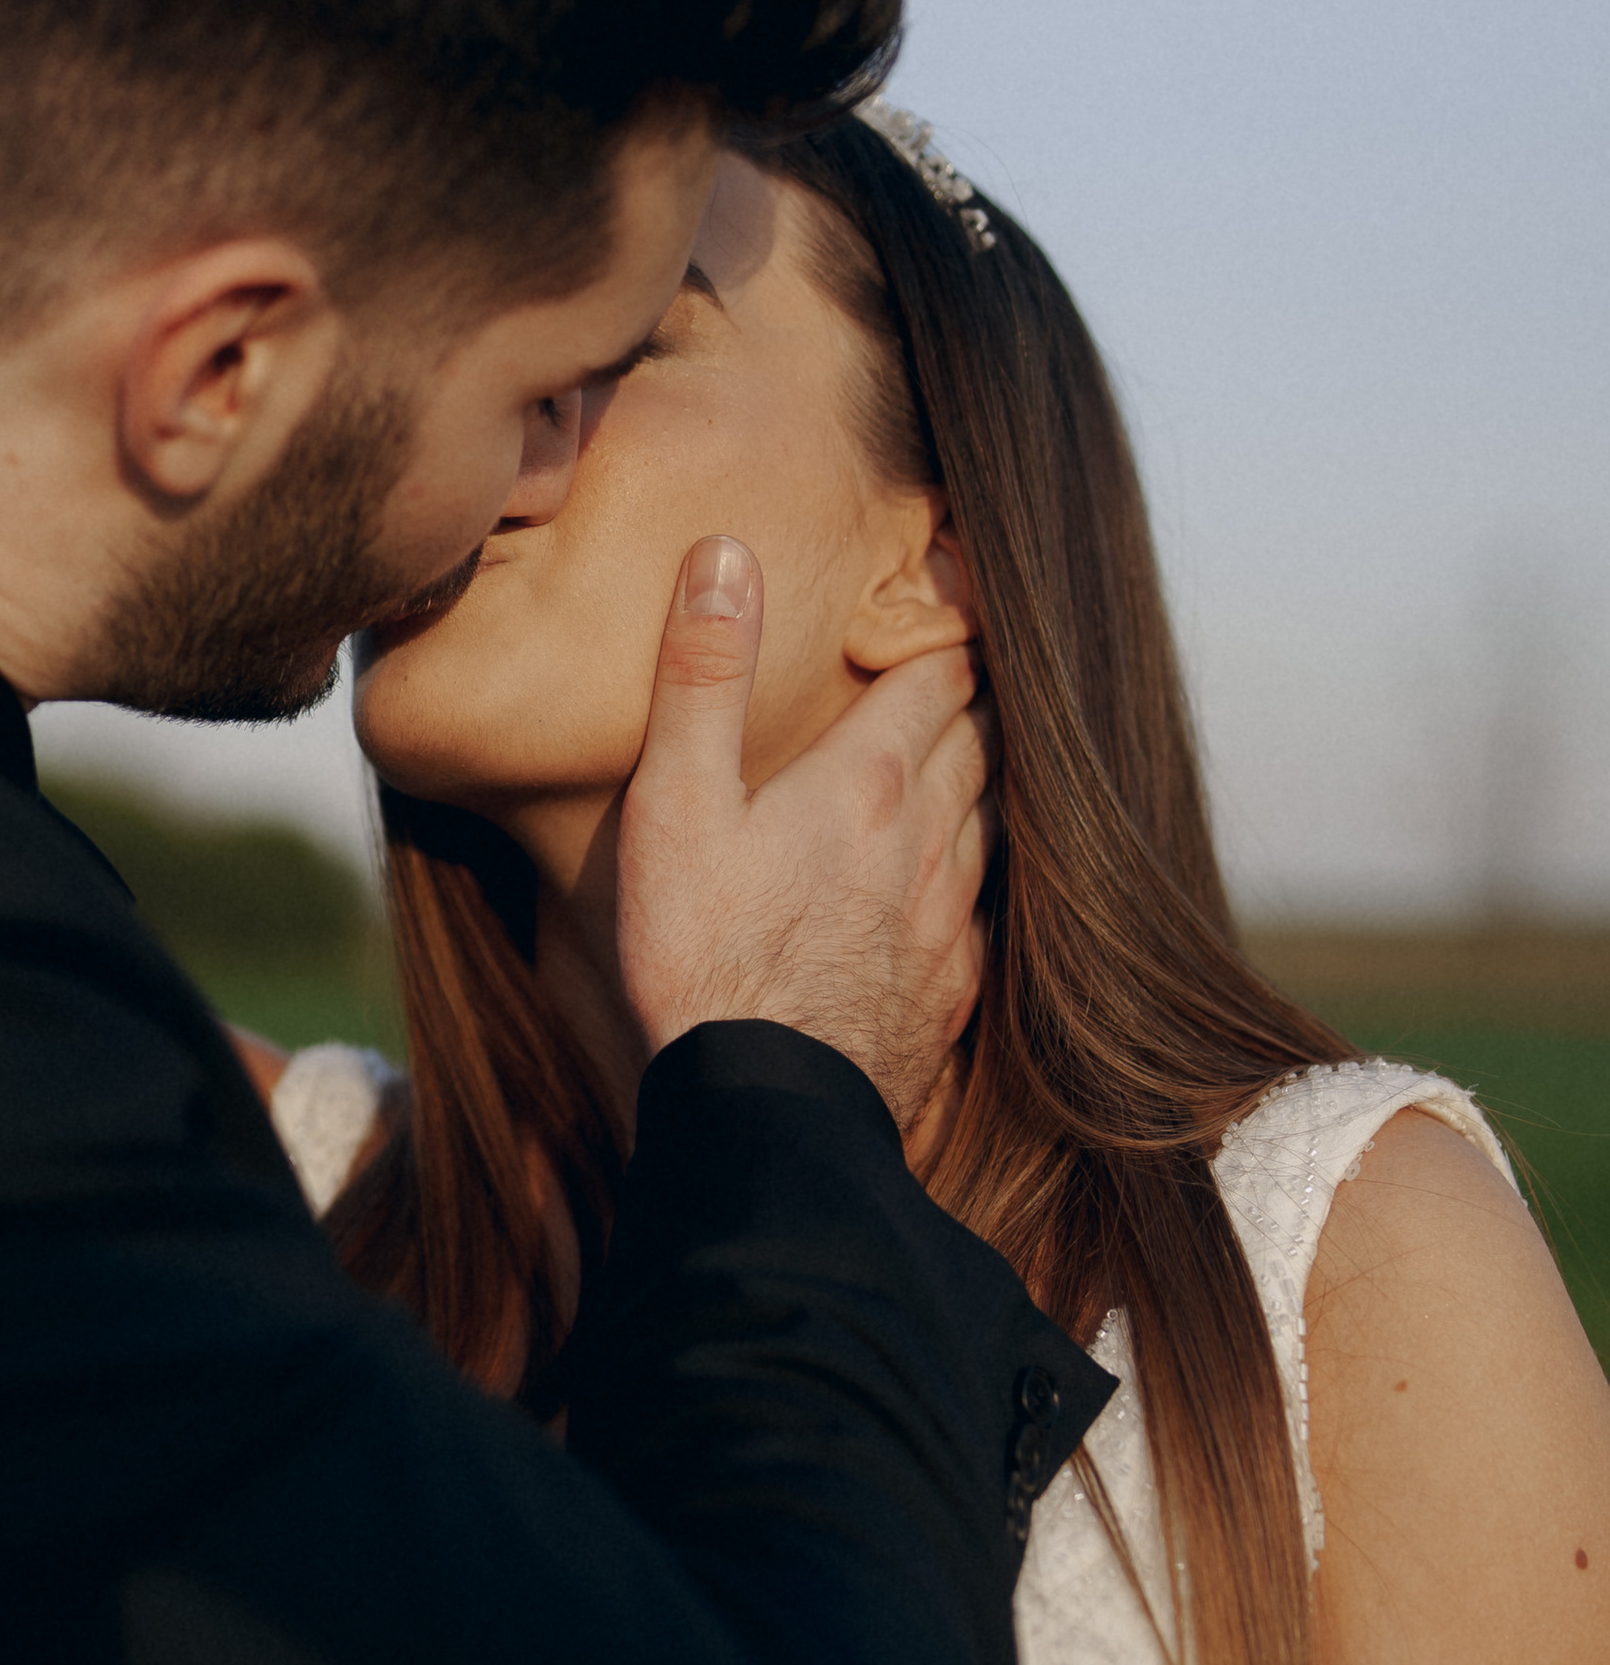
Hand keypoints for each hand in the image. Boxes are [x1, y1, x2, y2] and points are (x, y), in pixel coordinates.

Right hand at [617, 535, 993, 1129]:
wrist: (764, 1109)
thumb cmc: (704, 955)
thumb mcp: (674, 805)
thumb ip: (701, 677)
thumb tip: (725, 555)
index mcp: (865, 780)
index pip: (938, 675)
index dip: (947, 629)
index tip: (949, 597)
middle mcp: (928, 838)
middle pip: (978, 739)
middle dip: (968, 696)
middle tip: (953, 666)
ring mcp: (949, 919)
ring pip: (990, 818)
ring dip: (979, 777)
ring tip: (959, 754)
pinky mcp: (953, 989)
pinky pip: (988, 905)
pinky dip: (976, 869)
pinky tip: (954, 879)